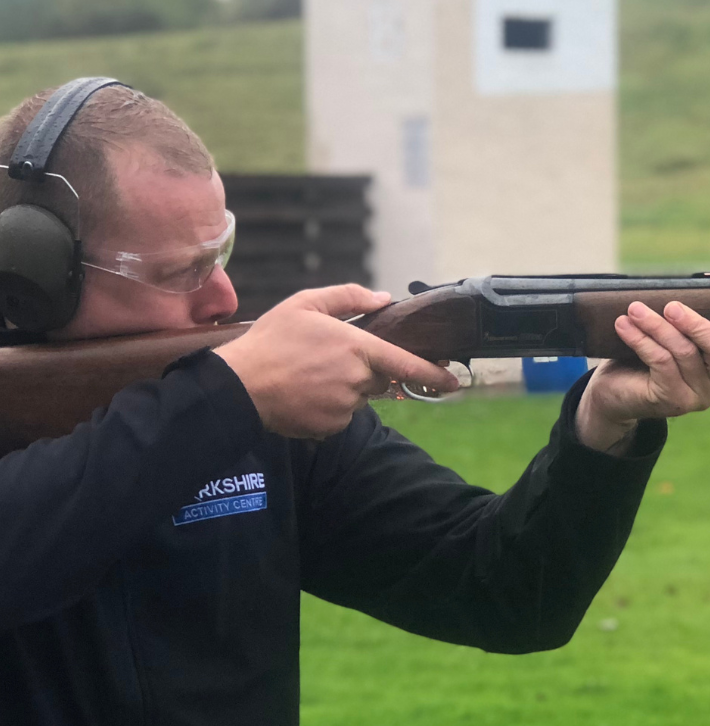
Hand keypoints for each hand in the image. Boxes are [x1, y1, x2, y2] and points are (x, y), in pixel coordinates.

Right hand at [213, 285, 459, 438]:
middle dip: (363, 370)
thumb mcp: (306, 304)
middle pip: (378, 379)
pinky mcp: (330, 427)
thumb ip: (348, 298)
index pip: (406, 364)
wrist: (238, 386)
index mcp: (357, 348)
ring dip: (345, 388)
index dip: (433, 374)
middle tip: (326, 360)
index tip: (454, 381)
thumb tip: (383, 298)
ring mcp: (345, 407)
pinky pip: (341, 416)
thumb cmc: (271, 341)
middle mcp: (357, 380)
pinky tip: (305, 394)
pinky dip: (330, 406)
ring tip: (309, 375)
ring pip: (358, 397)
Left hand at [575, 300, 709, 452]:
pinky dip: (641, 339)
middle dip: (697, 325)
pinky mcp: (672, 400)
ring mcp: (697, 395)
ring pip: (685, 353)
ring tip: (635, 309)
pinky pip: (661, 362)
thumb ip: (696, 309)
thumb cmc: (649, 353)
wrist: (616, 390)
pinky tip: (624, 325)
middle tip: (671, 306)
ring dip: (657, 326)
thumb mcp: (675, 329)